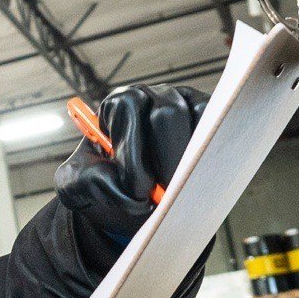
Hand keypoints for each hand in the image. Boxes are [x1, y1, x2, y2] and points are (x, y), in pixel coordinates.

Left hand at [56, 84, 208, 251]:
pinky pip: (220, 129)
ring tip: (180, 192)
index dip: (134, 153)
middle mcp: (152, 97)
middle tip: (164, 195)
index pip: (128, 110)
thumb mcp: (78, 186)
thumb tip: (126, 186)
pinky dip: (213, 157)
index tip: (138, 190)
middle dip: (166, 159)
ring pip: (198, 122)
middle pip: (168, 113)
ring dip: (190, 162)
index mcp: (116, 106)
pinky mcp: (210, 119)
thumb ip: (90, 180)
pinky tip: (200, 183)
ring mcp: (185, 104)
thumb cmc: (104, 184)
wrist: (130, 199)